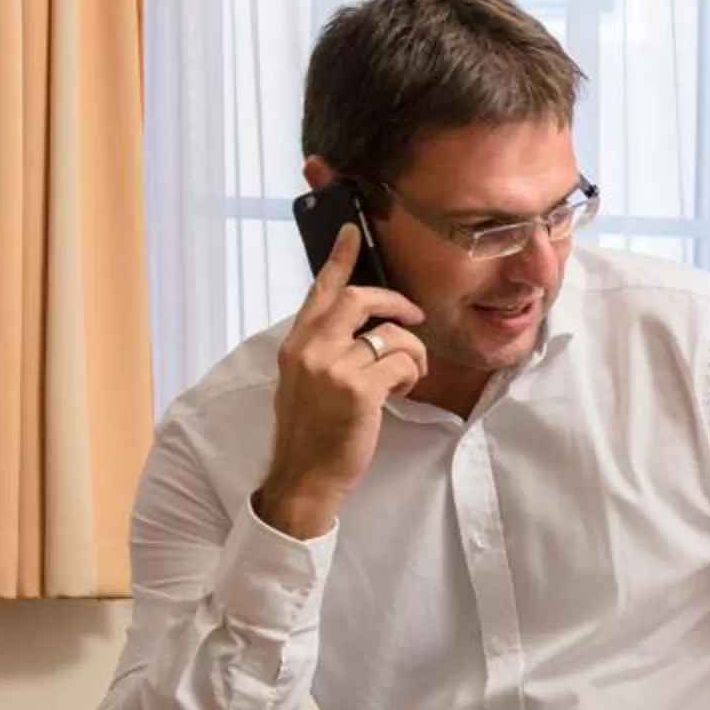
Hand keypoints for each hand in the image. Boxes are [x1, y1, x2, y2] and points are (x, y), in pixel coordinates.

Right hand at [252, 224, 428, 539]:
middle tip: (413, 318)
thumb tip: (363, 327)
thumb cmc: (313, 432)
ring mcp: (332, 369)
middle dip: (395, 303)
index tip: (352, 232)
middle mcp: (309, 350)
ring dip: (412, 355)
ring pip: (392, 336)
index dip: (339, 259)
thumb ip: (326, 349)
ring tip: (404, 379)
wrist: (304, 477)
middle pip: (359, 299)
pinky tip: (400, 394)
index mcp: (296, 345)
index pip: (319, 291)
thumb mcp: (306, 382)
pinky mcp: (358, 390)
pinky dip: (412, 376)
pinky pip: (403, 363)